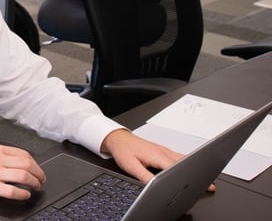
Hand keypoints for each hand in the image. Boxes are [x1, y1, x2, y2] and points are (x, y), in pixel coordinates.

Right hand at [0, 145, 46, 202]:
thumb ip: (4, 157)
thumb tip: (22, 163)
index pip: (24, 154)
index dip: (35, 163)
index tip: (38, 169)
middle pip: (27, 164)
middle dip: (38, 173)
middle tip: (41, 179)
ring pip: (23, 176)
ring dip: (34, 183)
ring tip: (35, 187)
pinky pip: (13, 191)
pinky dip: (23, 194)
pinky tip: (25, 195)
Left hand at [101, 129, 215, 191]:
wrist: (118, 138)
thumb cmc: (123, 150)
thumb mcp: (131, 166)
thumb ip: (144, 177)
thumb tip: (155, 187)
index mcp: (157, 155)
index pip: (177, 167)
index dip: (189, 175)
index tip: (201, 182)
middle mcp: (163, 151)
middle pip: (184, 162)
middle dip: (197, 172)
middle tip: (210, 183)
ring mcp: (163, 150)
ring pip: (182, 158)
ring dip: (193, 167)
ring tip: (204, 176)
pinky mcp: (162, 151)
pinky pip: (177, 157)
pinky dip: (186, 162)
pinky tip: (190, 168)